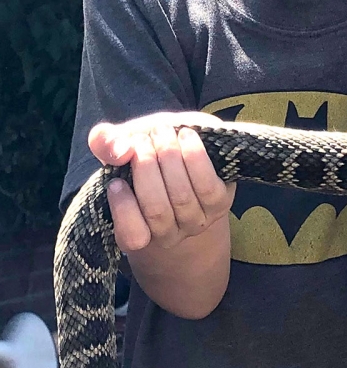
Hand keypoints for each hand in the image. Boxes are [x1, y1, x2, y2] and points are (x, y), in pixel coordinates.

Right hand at [88, 112, 235, 254]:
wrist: (187, 156)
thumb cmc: (147, 158)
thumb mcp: (121, 149)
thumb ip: (106, 144)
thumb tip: (118, 146)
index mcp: (137, 231)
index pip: (132, 236)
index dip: (123, 209)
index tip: (116, 181)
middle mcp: (168, 234)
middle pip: (157, 210)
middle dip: (146, 168)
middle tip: (142, 140)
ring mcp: (196, 221)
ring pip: (182, 196)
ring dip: (170, 158)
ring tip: (162, 131)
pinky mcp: (220, 204)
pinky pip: (207, 186)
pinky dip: (195, 158)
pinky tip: (186, 136)